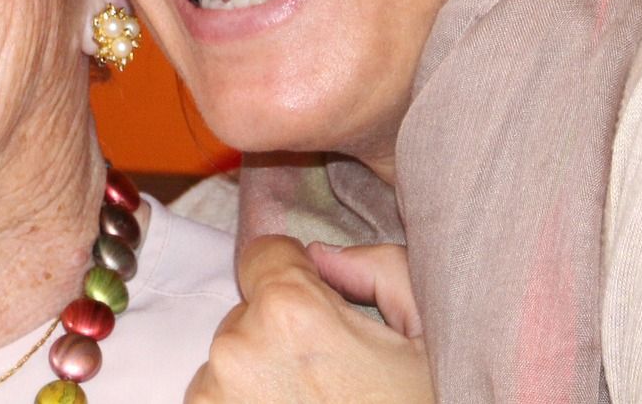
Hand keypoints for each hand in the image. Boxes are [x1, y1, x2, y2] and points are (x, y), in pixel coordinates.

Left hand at [186, 236, 432, 402]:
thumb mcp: (428, 337)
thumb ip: (380, 270)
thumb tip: (325, 256)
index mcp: (291, 310)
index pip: (264, 253)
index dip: (298, 275)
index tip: (321, 308)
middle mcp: (237, 350)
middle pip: (248, 314)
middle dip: (282, 335)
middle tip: (331, 379)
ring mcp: (213, 400)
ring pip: (229, 365)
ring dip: (260, 381)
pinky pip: (217, 403)